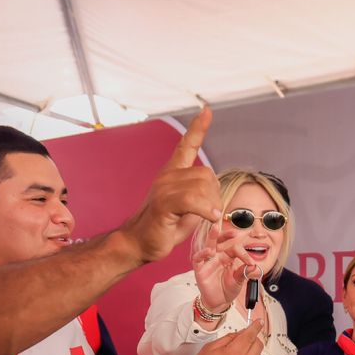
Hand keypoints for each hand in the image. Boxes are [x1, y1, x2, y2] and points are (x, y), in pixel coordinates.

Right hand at [116, 108, 229, 263]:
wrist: (137, 243)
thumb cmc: (162, 228)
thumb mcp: (189, 212)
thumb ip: (202, 198)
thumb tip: (217, 196)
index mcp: (172, 174)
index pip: (186, 145)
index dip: (197, 128)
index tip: (206, 110)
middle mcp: (168, 176)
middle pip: (207, 174)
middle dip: (215, 196)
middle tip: (210, 213)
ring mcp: (164, 188)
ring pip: (202, 187)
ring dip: (211, 206)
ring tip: (205, 219)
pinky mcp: (163, 202)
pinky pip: (192, 199)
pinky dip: (206, 209)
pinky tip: (209, 218)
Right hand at [182, 318, 266, 354]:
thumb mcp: (211, 347)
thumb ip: (229, 338)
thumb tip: (241, 333)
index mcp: (234, 353)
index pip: (250, 335)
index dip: (256, 326)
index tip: (259, 323)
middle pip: (258, 345)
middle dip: (252, 340)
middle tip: (244, 341)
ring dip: (252, 354)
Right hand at [191, 221, 256, 315]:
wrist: (219, 302)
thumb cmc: (228, 288)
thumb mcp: (239, 280)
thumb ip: (245, 273)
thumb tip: (255, 267)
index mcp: (228, 256)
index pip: (235, 248)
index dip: (244, 254)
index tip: (251, 263)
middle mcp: (218, 256)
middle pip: (220, 240)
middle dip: (226, 234)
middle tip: (234, 231)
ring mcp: (208, 261)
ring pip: (208, 245)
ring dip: (211, 236)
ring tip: (215, 228)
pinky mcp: (200, 268)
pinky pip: (198, 258)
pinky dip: (202, 253)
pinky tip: (209, 251)